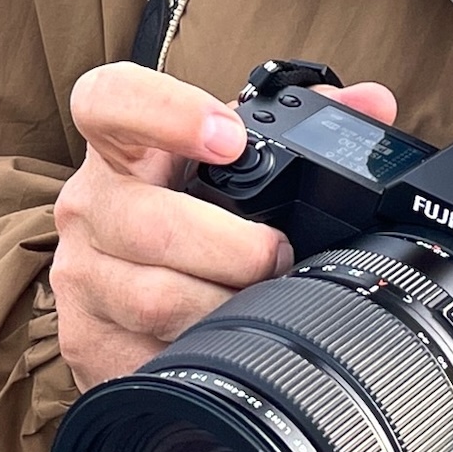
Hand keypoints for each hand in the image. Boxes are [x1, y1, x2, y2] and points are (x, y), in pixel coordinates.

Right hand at [53, 61, 395, 389]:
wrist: (132, 281)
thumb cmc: (193, 202)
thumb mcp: (237, 152)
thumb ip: (308, 117)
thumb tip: (373, 104)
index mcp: (123, 142)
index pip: (110, 98)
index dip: (165, 112)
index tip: (229, 138)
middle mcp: (90, 203)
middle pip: (148, 224)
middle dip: (232, 246)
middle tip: (279, 253)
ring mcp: (79, 274)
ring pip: (152, 297)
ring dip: (224, 305)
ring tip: (262, 298)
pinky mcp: (85, 340)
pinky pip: (146, 354)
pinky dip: (197, 352)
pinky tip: (223, 340)